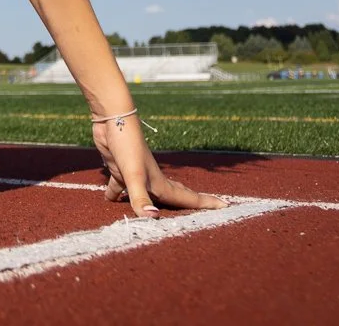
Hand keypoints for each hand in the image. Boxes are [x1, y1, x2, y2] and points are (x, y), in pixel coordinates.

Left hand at [93, 112, 228, 217]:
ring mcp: (136, 174)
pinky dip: (117, 195)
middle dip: (188, 204)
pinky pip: (120, 187)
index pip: (188, 197)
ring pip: (148, 193)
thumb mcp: (132, 174)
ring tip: (159, 213)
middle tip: (203, 211)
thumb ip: (141, 198)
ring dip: (153, 203)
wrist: (112, 120)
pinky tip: (111, 201)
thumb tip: (153, 218)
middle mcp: (151, 180)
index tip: (227, 206)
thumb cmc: (127, 145)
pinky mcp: (120, 169)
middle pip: (173, 195)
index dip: (206, 203)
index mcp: (160, 183)